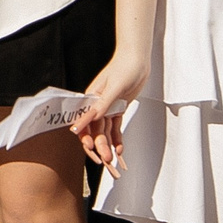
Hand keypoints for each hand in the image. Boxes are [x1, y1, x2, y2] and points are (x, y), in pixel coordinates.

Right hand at [72, 53, 148, 174]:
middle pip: (95, 132)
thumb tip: (91, 118)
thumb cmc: (124, 67)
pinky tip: (120, 150)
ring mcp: (107, 109)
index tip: (89, 149)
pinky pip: (115, 129)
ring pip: (105, 133)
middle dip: (100, 148)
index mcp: (91, 99)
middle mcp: (97, 106)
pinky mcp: (118, 109)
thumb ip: (102, 103)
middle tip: (107, 162)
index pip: (84, 123)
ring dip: (109, 147)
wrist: (137, 59)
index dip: (86, 137)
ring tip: (114, 162)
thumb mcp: (114, 86)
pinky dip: (117, 140)